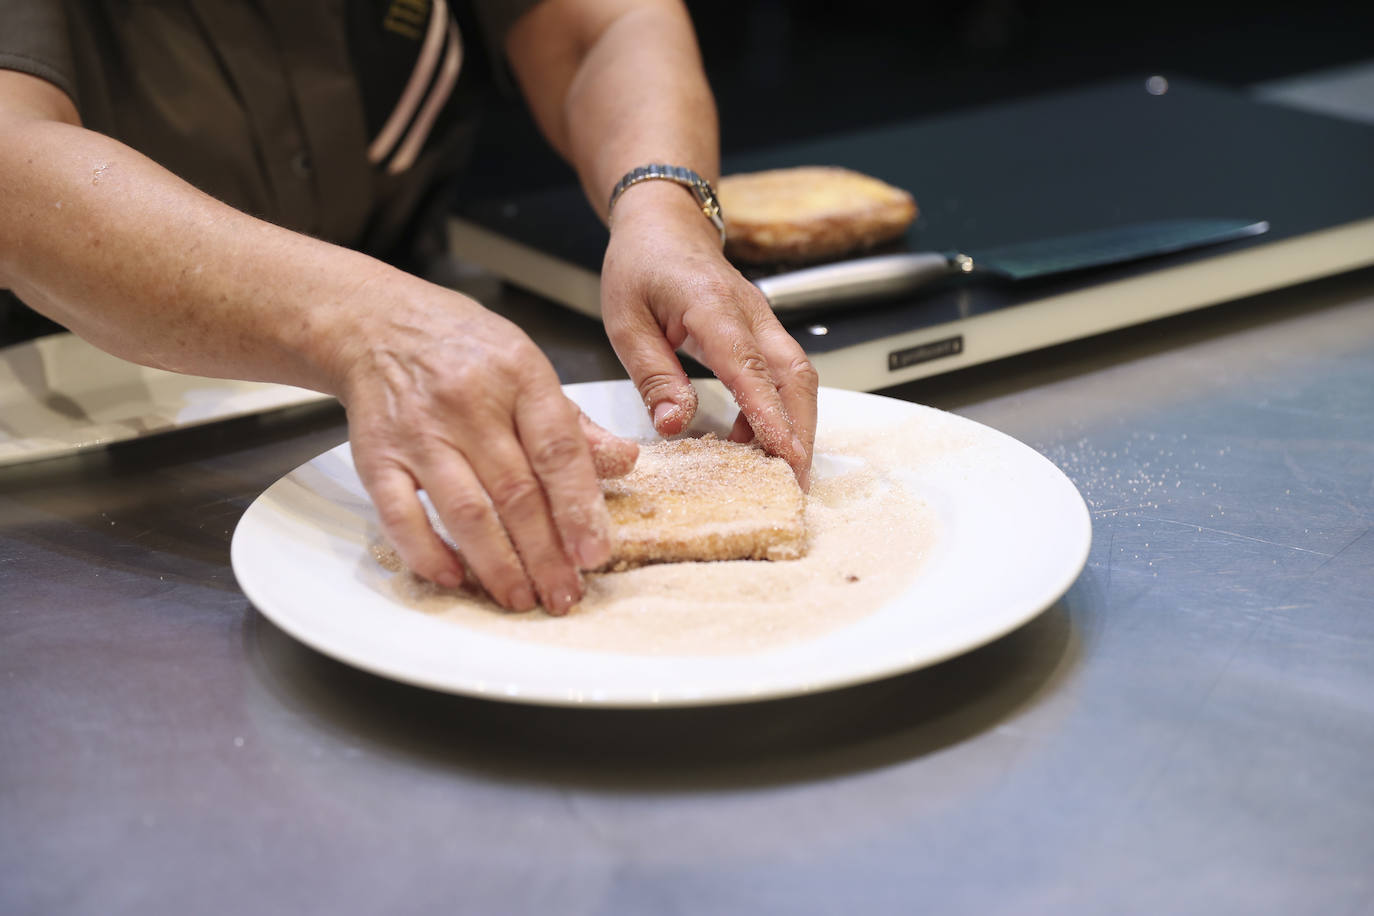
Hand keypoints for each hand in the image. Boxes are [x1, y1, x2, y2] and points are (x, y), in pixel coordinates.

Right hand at [332, 273, 636, 614]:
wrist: (377, 324)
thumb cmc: (463, 348)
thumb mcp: (528, 368)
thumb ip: (574, 424)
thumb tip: (625, 463)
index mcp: (519, 377)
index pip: (558, 451)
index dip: (578, 507)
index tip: (594, 553)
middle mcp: (469, 404)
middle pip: (515, 492)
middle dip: (545, 553)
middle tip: (565, 594)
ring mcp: (420, 432)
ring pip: (465, 511)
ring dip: (497, 565)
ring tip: (522, 598)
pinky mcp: (376, 456)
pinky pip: (400, 515)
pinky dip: (426, 552)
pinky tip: (454, 578)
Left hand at [600, 182, 818, 487]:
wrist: (663, 222)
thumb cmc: (641, 264)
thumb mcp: (626, 321)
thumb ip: (653, 374)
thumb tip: (674, 425)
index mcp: (712, 306)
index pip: (749, 367)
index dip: (768, 414)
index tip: (784, 454)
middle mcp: (750, 313)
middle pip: (795, 375)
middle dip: (801, 431)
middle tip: (795, 481)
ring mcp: (763, 321)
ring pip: (797, 376)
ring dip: (795, 424)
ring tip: (775, 470)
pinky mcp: (763, 331)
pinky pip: (783, 373)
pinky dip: (777, 410)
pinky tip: (750, 438)